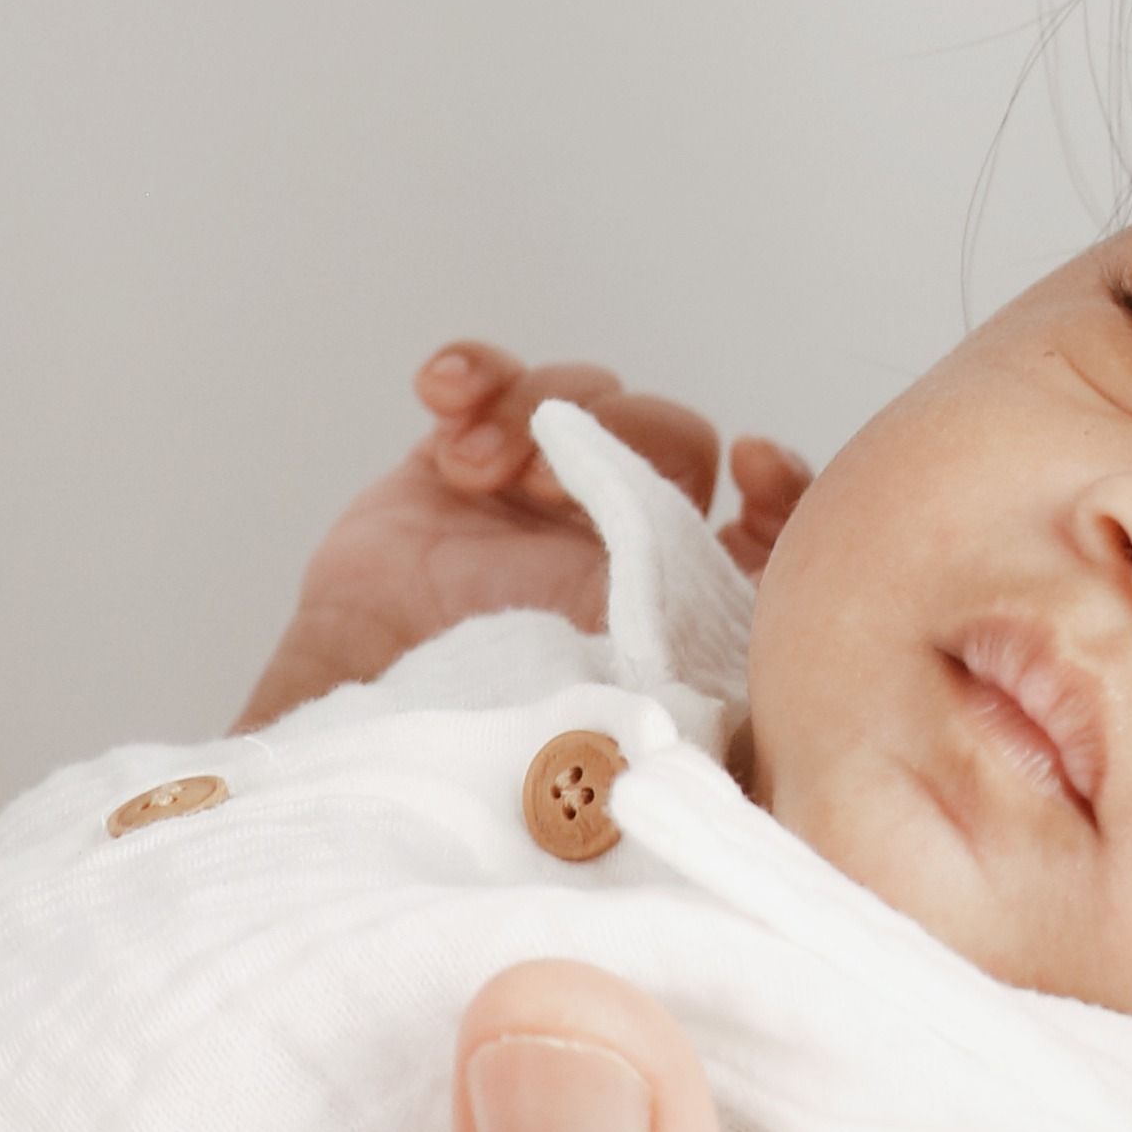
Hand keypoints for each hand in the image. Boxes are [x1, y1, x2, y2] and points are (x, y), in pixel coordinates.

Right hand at [240, 347, 810, 722]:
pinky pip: (483, 385)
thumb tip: (777, 677)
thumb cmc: (491, 758)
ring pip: (582, 400)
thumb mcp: (629, 732)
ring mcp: (530, 505)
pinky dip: (472, 372)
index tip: (756, 466)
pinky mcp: (449, 471)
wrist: (354, 752)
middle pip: (669, 438)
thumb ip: (707, 705)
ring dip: (538, 409)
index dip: (776, 490)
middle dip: (627, 435)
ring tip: (482, 468)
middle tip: (561, 482)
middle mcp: (610, 552)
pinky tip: (443, 395)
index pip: (760, 532)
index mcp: (670, 615)